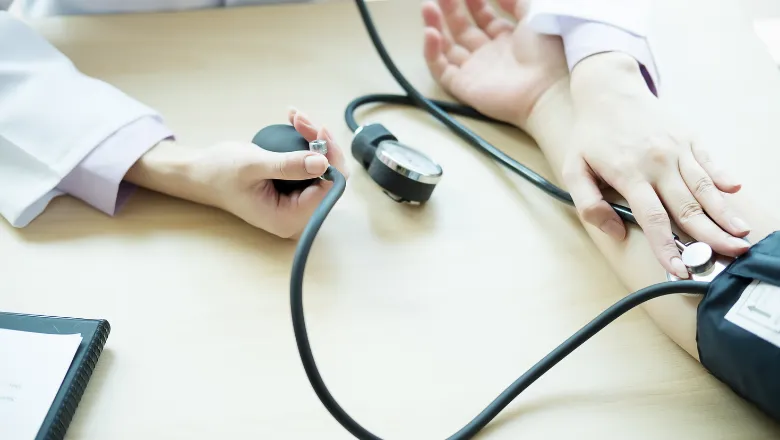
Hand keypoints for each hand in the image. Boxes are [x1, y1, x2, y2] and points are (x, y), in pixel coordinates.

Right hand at [126, 108, 348, 238]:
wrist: (201, 173)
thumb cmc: (220, 172)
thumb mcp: (253, 165)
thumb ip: (288, 166)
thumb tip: (323, 162)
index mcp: (289, 218)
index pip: (328, 189)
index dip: (330, 159)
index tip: (318, 130)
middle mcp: (299, 215)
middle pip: (330, 178)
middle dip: (321, 144)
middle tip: (302, 120)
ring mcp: (297, 203)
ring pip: (324, 168)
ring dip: (314, 139)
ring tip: (296, 116)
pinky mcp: (295, 189)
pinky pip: (312, 165)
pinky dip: (307, 142)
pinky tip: (295, 122)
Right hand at [421, 0, 568, 127]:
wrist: (546, 91)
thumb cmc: (547, 53)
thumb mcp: (535, 14)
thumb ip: (516, 1)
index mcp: (508, 38)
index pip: (483, 16)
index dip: (473, 1)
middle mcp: (489, 54)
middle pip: (462, 28)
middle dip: (450, 8)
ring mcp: (475, 71)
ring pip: (447, 46)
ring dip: (435, 25)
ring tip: (427, 6)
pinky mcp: (464, 86)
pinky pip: (440, 69)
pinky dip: (431, 52)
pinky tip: (431, 33)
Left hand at [562, 52, 748, 277]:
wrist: (608, 90)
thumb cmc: (590, 135)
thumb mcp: (573, 169)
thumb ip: (589, 204)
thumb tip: (616, 232)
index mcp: (629, 174)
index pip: (652, 219)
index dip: (667, 247)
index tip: (680, 270)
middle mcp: (657, 163)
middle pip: (687, 207)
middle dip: (710, 236)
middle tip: (731, 257)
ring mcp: (676, 149)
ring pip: (704, 188)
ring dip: (724, 213)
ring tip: (741, 234)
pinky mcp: (689, 138)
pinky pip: (709, 162)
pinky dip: (723, 178)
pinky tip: (736, 192)